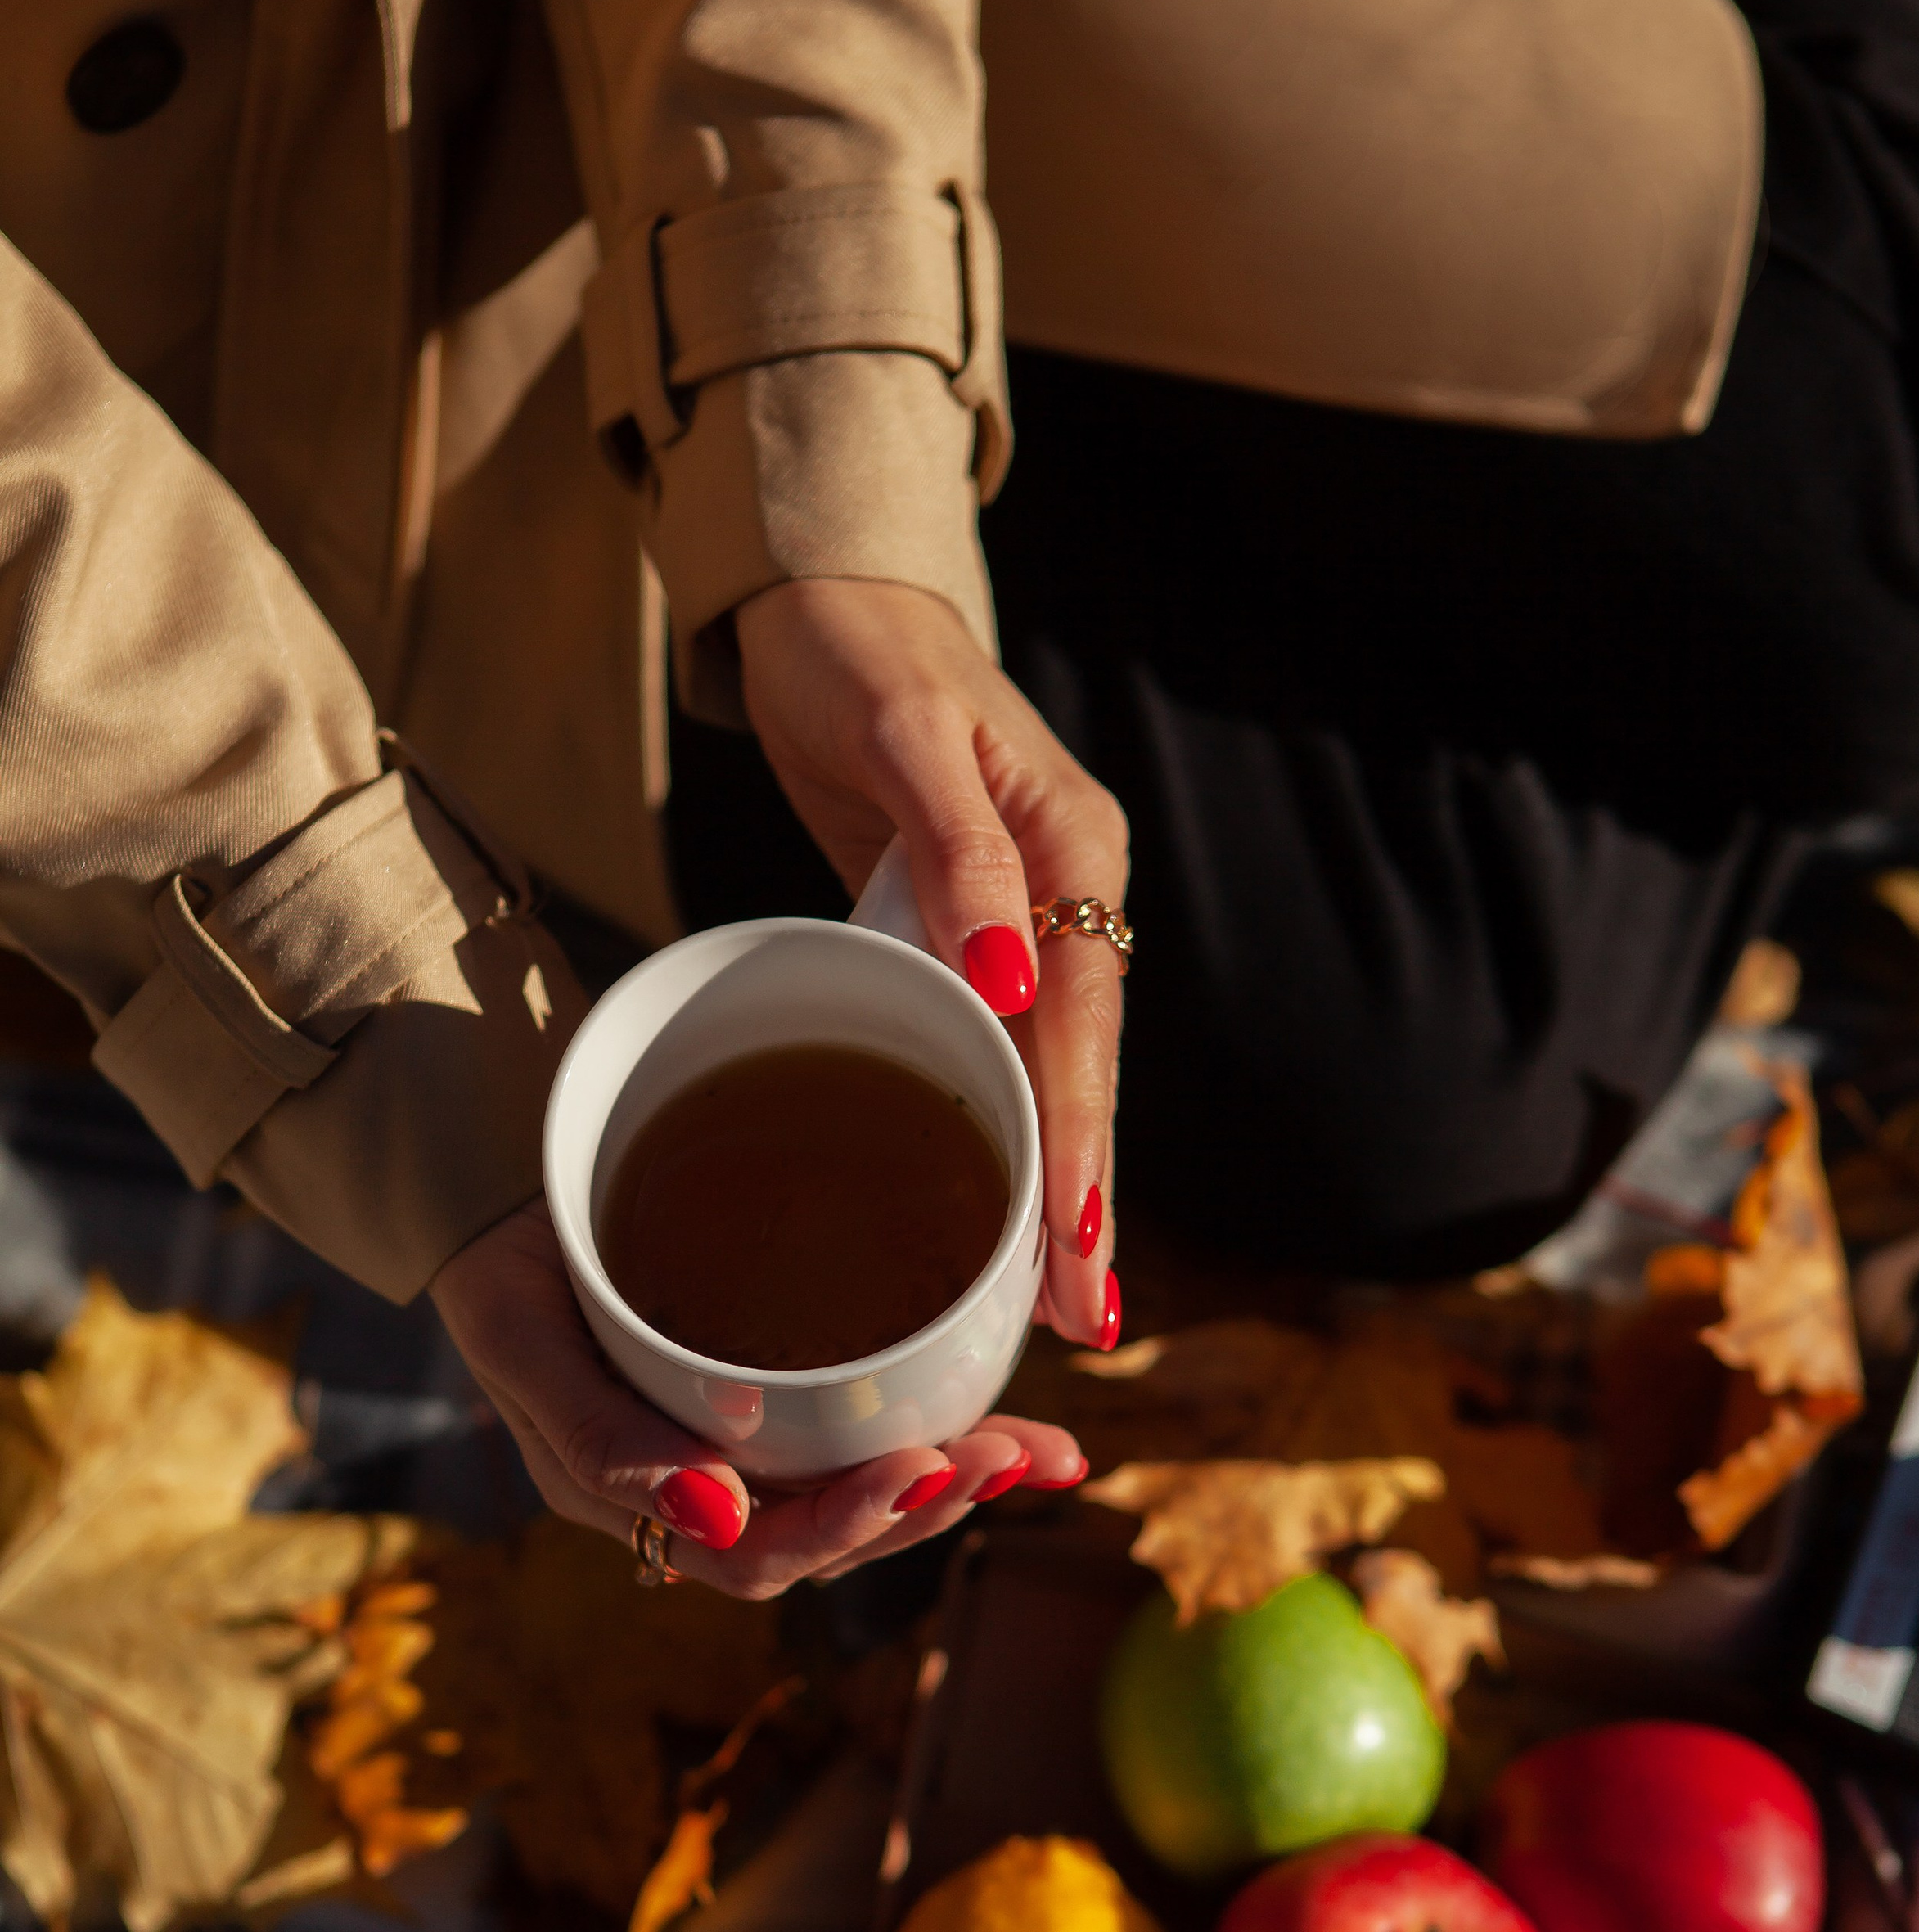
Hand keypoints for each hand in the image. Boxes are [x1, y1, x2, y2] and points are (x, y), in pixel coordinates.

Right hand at [431, 1200, 1086, 1598]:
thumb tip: (719, 1516)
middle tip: (1016, 1455)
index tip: (926, 1468)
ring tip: (1043, 1453)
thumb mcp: (521, 1343)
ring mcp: (745, 1452)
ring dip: (959, 1478)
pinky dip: (949, 1431)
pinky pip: (869, 1438)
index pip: (758, 1553)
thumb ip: (600, 1437)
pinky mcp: (782, 1402)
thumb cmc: (502, 1270)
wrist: (504, 1197)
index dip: (850, 1525)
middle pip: (834, 1539)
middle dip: (932, 1503)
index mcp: (636, 1500)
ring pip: (865, 1496)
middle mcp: (702, 1494)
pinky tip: (1020, 1423)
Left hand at [737, 576, 1125, 1346]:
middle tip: (1083, 1325)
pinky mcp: (970, 934)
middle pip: (1081, 1072)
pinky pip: (994, 1049)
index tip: (1075, 1251)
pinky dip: (997, 1129)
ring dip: (1047, 1185)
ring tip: (1054, 1303)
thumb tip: (1007, 984)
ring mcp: (1024, 922)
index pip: (1083, 1026)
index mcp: (1077, 851)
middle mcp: (1068, 897)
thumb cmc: (859, 655)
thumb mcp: (904, 734)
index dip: (1078, 1144)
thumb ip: (961, 858)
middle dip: (1081, 1200)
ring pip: (1045, 1074)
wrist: (821, 606)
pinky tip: (990, 1204)